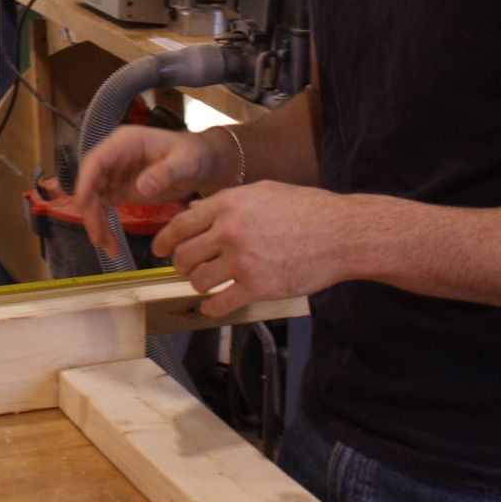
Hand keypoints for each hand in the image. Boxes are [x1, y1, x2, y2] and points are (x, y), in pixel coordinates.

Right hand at [73, 126, 226, 256]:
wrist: (203, 163)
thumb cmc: (194, 155)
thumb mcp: (184, 162)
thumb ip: (165, 173)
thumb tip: (141, 188)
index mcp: (124, 143)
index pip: (96, 161)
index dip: (85, 182)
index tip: (83, 204)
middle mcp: (114, 157)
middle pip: (90, 183)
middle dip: (91, 212)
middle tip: (99, 238)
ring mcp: (115, 174)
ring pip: (94, 200)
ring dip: (97, 223)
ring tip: (108, 247)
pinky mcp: (120, 190)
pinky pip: (104, 208)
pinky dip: (105, 225)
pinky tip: (112, 243)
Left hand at [153, 181, 350, 315]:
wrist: (341, 233)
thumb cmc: (306, 209)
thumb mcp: (261, 192)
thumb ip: (224, 202)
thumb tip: (193, 211)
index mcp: (228, 204)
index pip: (180, 225)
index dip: (164, 241)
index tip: (159, 250)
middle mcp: (230, 231)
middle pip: (184, 255)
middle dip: (180, 265)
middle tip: (185, 269)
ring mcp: (242, 260)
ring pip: (199, 280)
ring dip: (198, 285)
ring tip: (206, 284)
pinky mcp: (257, 287)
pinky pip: (220, 303)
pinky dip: (212, 308)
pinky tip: (215, 306)